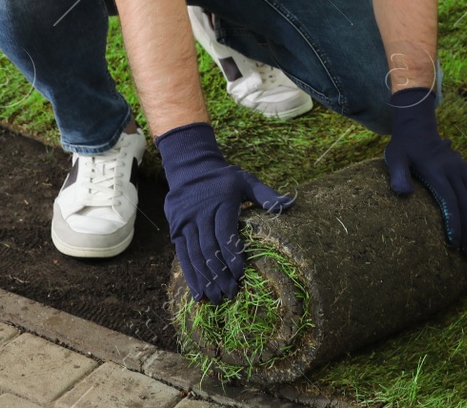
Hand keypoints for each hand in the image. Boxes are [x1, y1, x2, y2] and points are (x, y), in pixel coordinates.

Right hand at [155, 121, 293, 302]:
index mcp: (221, 202)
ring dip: (205, 278)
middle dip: (220, 273)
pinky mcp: (176, 230)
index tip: (239, 272)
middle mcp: (201, 213)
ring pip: (195, 255)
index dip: (231, 253)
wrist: (190, 168)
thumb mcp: (246, 180)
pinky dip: (190, 275)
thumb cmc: (224, 178)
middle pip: (209, 248)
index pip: (225, 232)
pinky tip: (198, 292)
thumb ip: (266, 194)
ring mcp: (186, 222)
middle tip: (230, 294)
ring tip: (216, 298)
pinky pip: (183, 255)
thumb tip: (290, 204)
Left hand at [384, 87, 466, 254]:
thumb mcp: (395, 157)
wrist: (419, 130)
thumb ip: (398, 174)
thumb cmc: (404, 148)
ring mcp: (463, 170)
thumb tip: (403, 192)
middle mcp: (454, 170)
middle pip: (466, 204)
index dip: (455, 222)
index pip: (450, 200)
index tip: (456, 242)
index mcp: (437, 170)